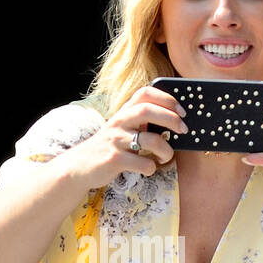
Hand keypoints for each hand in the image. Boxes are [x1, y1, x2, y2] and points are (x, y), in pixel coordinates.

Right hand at [66, 83, 188, 188]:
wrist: (80, 166)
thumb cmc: (109, 147)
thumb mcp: (121, 128)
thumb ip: (140, 121)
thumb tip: (174, 120)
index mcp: (123, 112)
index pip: (145, 93)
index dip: (166, 98)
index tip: (181, 110)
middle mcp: (119, 122)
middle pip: (147, 111)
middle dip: (171, 119)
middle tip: (183, 130)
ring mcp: (116, 141)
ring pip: (150, 141)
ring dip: (166, 150)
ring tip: (166, 157)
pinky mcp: (114, 160)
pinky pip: (142, 164)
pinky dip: (151, 168)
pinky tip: (148, 169)